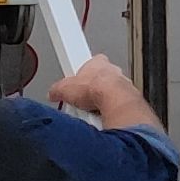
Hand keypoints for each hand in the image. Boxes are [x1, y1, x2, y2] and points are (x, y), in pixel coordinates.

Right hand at [41, 51, 156, 132]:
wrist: (115, 101)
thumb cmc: (97, 88)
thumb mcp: (64, 88)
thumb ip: (57, 89)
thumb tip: (52, 93)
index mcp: (97, 62)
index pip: (86, 66)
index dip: (78, 78)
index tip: (72, 87)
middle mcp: (112, 71)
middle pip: (96, 83)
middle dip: (88, 94)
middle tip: (80, 103)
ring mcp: (122, 85)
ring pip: (107, 96)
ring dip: (98, 104)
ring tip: (89, 112)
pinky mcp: (127, 100)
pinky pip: (114, 107)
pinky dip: (107, 113)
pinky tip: (100, 118)